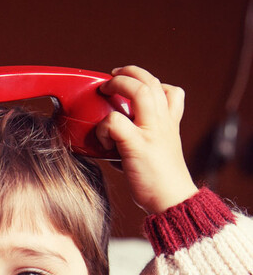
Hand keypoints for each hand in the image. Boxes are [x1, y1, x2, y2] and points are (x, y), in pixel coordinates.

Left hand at [96, 65, 196, 213]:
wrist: (172, 201)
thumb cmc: (160, 180)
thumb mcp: (159, 150)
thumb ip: (145, 136)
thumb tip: (116, 135)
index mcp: (170, 123)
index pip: (169, 89)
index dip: (149, 81)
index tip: (132, 84)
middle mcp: (163, 122)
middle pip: (151, 81)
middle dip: (129, 72)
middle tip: (111, 80)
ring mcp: (151, 132)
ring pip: (139, 91)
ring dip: (118, 85)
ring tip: (105, 93)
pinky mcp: (137, 146)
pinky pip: (115, 122)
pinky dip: (104, 126)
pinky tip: (103, 140)